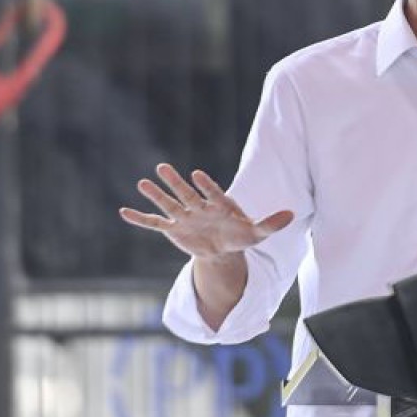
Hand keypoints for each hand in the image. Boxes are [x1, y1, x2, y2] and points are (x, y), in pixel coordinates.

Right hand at [119, 163, 292, 260]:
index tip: (198, 174)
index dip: (206, 185)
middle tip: (163, 167)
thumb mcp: (257, 233)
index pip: (212, 193)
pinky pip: (154, 223)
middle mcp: (199, 207)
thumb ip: (271, 224)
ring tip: (142, 183)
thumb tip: (292, 215)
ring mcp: (184, 217)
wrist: (224, 249)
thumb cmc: (241, 236)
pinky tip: (124, 211)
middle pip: (186, 194)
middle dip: (175, 182)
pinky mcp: (174, 230)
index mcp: (219, 204)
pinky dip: (141, 218)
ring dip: (156, 195)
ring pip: (169, 204)